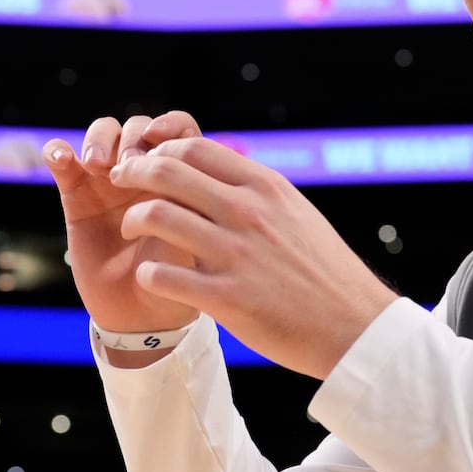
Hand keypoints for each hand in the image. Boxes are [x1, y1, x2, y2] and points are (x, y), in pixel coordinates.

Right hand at [43, 111, 204, 336]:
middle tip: (131, 166)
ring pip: (103, 134)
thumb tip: (204, 180)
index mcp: (182, 174)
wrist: (147, 314)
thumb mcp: (200, 241)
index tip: (162, 138)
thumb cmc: (184, 277)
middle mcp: (146, 172)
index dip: (168, 125)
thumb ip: (198, 208)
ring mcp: (110, 181)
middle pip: (138, 127)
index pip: (176, 128)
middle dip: (134, 138)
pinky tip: (61, 159)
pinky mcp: (78, 196)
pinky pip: (64, 164)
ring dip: (100, 138)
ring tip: (98, 165)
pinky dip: (57, 152)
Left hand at [108, 135, 399, 380]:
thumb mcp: (295, 212)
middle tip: (119, 182)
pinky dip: (147, 272)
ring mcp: (235, 254)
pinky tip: (151, 276)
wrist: (353, 324)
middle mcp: (248, 213)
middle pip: (167, 172)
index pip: (194, 148)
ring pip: (156, 216)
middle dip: (132, 172)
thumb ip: (256, 191)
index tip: (145, 162)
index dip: (159, 151)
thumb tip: (218, 171)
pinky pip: (162, 274)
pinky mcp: (226, 299)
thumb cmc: (322, 268)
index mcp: (265, 187)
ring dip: (133, 219)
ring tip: (131, 229)